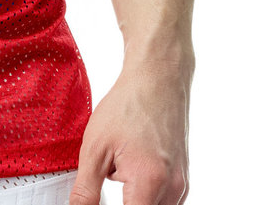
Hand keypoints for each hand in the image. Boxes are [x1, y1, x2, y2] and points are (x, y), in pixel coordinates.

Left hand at [68, 59, 189, 204]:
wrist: (158, 79)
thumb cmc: (127, 106)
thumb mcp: (95, 148)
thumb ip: (86, 190)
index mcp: (149, 183)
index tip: (98, 200)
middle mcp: (172, 190)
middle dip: (124, 203)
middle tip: (110, 172)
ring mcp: (181, 186)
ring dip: (135, 201)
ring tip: (122, 167)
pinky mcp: (183, 180)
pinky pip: (164, 201)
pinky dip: (146, 194)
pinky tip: (135, 167)